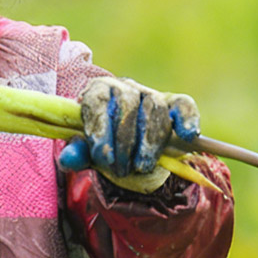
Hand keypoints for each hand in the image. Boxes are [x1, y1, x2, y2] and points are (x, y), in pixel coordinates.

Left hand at [57, 77, 197, 193]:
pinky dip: (187, 119)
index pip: (98, 100)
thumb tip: (68, 159)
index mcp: (98, 92)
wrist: (129, 150)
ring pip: (154, 109)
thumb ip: (78, 154)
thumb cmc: (104, 146)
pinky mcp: (175, 105)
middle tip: (119, 169)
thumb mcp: (88, 152)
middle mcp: (125, 87)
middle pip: (127, 105)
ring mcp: (152, 94)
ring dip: (149, 142)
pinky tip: (188, 136)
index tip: (102, 155)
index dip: (100, 127)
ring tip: (142, 167)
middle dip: (123, 142)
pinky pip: (183, 106)